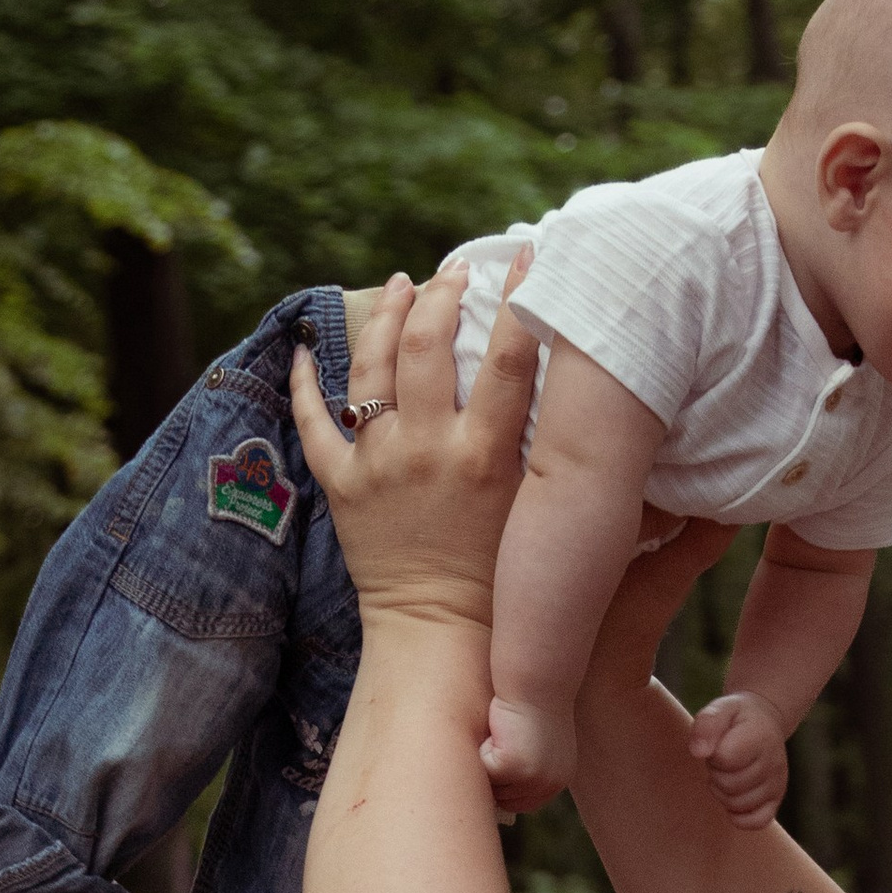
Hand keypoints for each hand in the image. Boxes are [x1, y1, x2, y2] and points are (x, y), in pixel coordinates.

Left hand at [288, 266, 537, 634]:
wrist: (441, 636)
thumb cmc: (506, 582)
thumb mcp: (539, 509)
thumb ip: (551, 451)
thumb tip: (587, 403)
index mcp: (486, 456)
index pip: (508, 356)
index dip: (521, 297)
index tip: (529, 257)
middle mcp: (428, 450)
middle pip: (428, 345)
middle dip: (442, 295)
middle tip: (455, 273)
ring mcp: (378, 465)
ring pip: (371, 367)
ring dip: (386, 316)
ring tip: (402, 285)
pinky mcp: (342, 486)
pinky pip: (313, 423)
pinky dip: (305, 383)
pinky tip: (306, 351)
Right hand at [480, 693, 576, 814]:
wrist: (537, 682)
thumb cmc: (534, 705)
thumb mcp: (539, 745)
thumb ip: (529, 769)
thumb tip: (499, 792)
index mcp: (559, 780)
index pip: (523, 803)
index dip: (505, 789)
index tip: (496, 770)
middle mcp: (549, 783)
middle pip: (505, 799)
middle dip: (495, 776)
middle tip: (498, 745)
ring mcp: (532, 777)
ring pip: (492, 786)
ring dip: (488, 762)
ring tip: (501, 735)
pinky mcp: (512, 766)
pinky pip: (483, 770)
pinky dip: (482, 750)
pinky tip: (497, 730)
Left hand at [688, 688, 790, 829]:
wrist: (765, 722)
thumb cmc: (737, 718)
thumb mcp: (720, 708)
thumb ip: (706, 725)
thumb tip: (698, 752)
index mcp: (760, 737)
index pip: (726, 759)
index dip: (713, 754)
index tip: (718, 744)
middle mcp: (773, 762)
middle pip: (729, 785)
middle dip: (716, 773)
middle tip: (722, 759)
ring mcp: (777, 783)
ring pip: (738, 805)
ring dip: (723, 792)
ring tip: (729, 772)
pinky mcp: (776, 800)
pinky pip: (757, 821)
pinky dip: (740, 816)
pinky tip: (734, 798)